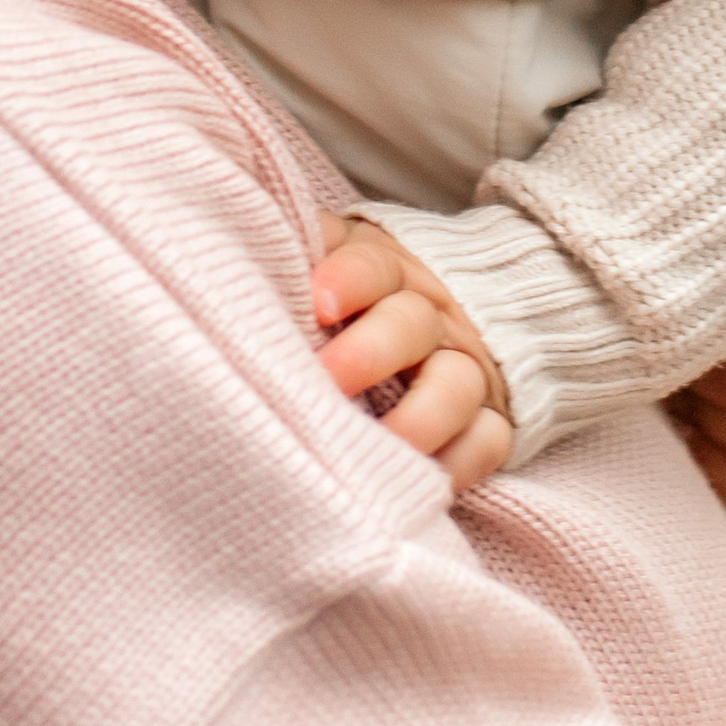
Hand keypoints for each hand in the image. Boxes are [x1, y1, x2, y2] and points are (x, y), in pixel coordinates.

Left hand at [312, 216, 515, 493]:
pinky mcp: (491, 416)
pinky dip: (460, 463)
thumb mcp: (336, 256)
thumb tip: (234, 243)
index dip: (348, 280)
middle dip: (372, 352)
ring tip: (382, 446)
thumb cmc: (363, 292)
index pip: (372, 265)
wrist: (466, 304)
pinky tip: (422, 482)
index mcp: (387, 270)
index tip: (317, 303)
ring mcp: (466, 366)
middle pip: (410, 325)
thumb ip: (299, 249)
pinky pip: (487, 440)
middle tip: (330, 380)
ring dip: (420, 417)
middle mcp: (431, 315)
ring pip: (456, 386)